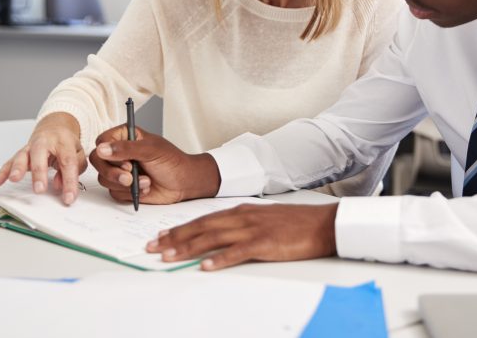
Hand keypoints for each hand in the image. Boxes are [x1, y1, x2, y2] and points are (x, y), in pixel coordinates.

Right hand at [0, 112, 86, 204]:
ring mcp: (30, 147)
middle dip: (39, 173)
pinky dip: (2, 173)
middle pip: (40, 156)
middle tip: (39, 189)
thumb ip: (75, 168)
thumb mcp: (78, 152)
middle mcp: (45, 142)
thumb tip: (60, 184)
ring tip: (14, 180)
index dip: (69, 182)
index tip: (69, 198)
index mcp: (63, 142)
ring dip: (17, 169)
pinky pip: (9, 163)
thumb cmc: (66, 143)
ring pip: (22, 156)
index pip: (68, 163)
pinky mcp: (20, 153)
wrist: (54, 127)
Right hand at [90, 125, 220, 204]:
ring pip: (104, 179)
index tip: (125, 161)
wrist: (184, 183)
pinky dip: (130, 192)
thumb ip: (126, 148)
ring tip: (145, 181)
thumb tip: (102, 149)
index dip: (107, 153)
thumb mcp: (150, 150)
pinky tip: (146, 188)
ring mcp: (120, 171)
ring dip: (125, 183)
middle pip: (98, 162)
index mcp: (125, 137)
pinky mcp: (122, 187)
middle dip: (113, 172)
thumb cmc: (172, 161)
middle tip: (130, 176)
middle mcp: (120, 153)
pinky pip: (114, 192)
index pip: (102, 141)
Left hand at [146, 203, 338, 269]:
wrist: (323, 223)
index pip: (204, 219)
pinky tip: (206, 266)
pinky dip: (220, 259)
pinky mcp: (265, 243)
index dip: (181, 228)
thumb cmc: (296, 223)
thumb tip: (222, 236)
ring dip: (188, 248)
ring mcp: (253, 229)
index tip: (162, 235)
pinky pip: (238, 252)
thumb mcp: (265, 219)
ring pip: (213, 238)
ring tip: (169, 256)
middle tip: (153, 247)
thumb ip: (243, 225)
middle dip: (175, 238)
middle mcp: (243, 217)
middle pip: (202, 227)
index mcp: (242, 211)